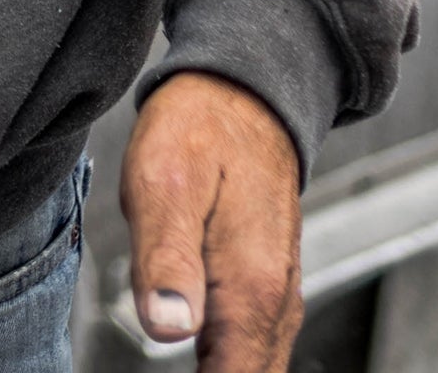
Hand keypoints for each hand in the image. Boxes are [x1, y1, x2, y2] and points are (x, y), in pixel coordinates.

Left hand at [126, 74, 303, 368]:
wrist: (242, 92)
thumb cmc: (198, 131)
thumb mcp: (164, 183)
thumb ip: (167, 260)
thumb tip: (169, 329)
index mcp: (250, 288)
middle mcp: (273, 302)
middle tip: (164, 347)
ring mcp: (274, 296)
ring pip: (254, 369)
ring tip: (184, 364)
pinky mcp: (263, 287)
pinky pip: (253, 348)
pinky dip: (229, 365)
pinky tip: (200, 361)